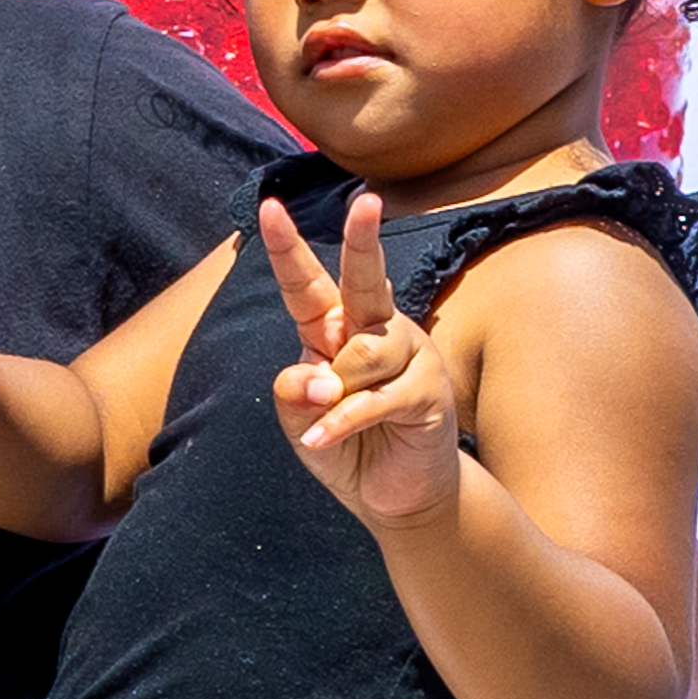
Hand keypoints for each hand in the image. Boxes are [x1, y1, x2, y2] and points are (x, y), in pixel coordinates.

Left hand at [265, 193, 462, 528]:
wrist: (399, 496)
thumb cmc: (347, 446)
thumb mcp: (300, 421)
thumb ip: (293, 392)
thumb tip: (314, 375)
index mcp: (336, 328)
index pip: (307, 284)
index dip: (288, 247)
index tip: (269, 207)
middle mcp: (376, 330)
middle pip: (364, 279)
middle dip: (362, 239)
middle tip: (366, 202)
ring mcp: (409, 356)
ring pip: (362, 353)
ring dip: (335, 392)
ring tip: (326, 422)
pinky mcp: (429, 390)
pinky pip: (376, 396)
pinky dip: (343, 421)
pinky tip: (323, 439)